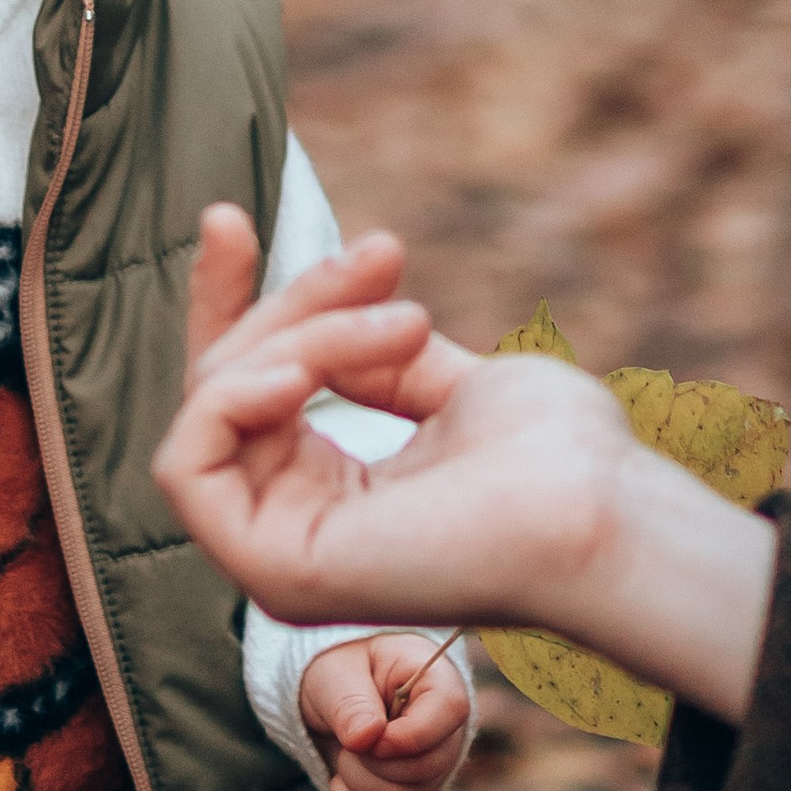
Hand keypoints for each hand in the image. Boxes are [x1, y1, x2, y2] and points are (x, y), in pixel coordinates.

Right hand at [153, 206, 777, 722]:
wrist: (603, 509)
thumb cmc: (560, 460)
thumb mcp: (449, 382)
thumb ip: (374, 359)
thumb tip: (320, 310)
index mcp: (330, 503)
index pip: (241, 394)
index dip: (225, 304)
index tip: (227, 219)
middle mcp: (293, 532)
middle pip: (223, 385)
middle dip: (287, 301)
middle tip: (380, 258)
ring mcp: (276, 560)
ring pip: (216, 403)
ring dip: (301, 338)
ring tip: (407, 326)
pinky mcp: (271, 571)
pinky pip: (186, 463)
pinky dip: (230, 398)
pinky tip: (299, 371)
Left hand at [299, 630, 471, 790]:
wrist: (332, 697)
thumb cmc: (341, 673)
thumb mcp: (334, 674)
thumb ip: (349, 703)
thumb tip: (365, 738)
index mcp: (437, 681)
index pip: (450, 711)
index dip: (408, 736)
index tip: (367, 739)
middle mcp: (446, 729)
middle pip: (425, 768)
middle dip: (371, 762)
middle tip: (345, 738)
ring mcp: (433, 769)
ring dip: (358, 782)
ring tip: (344, 753)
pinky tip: (341, 782)